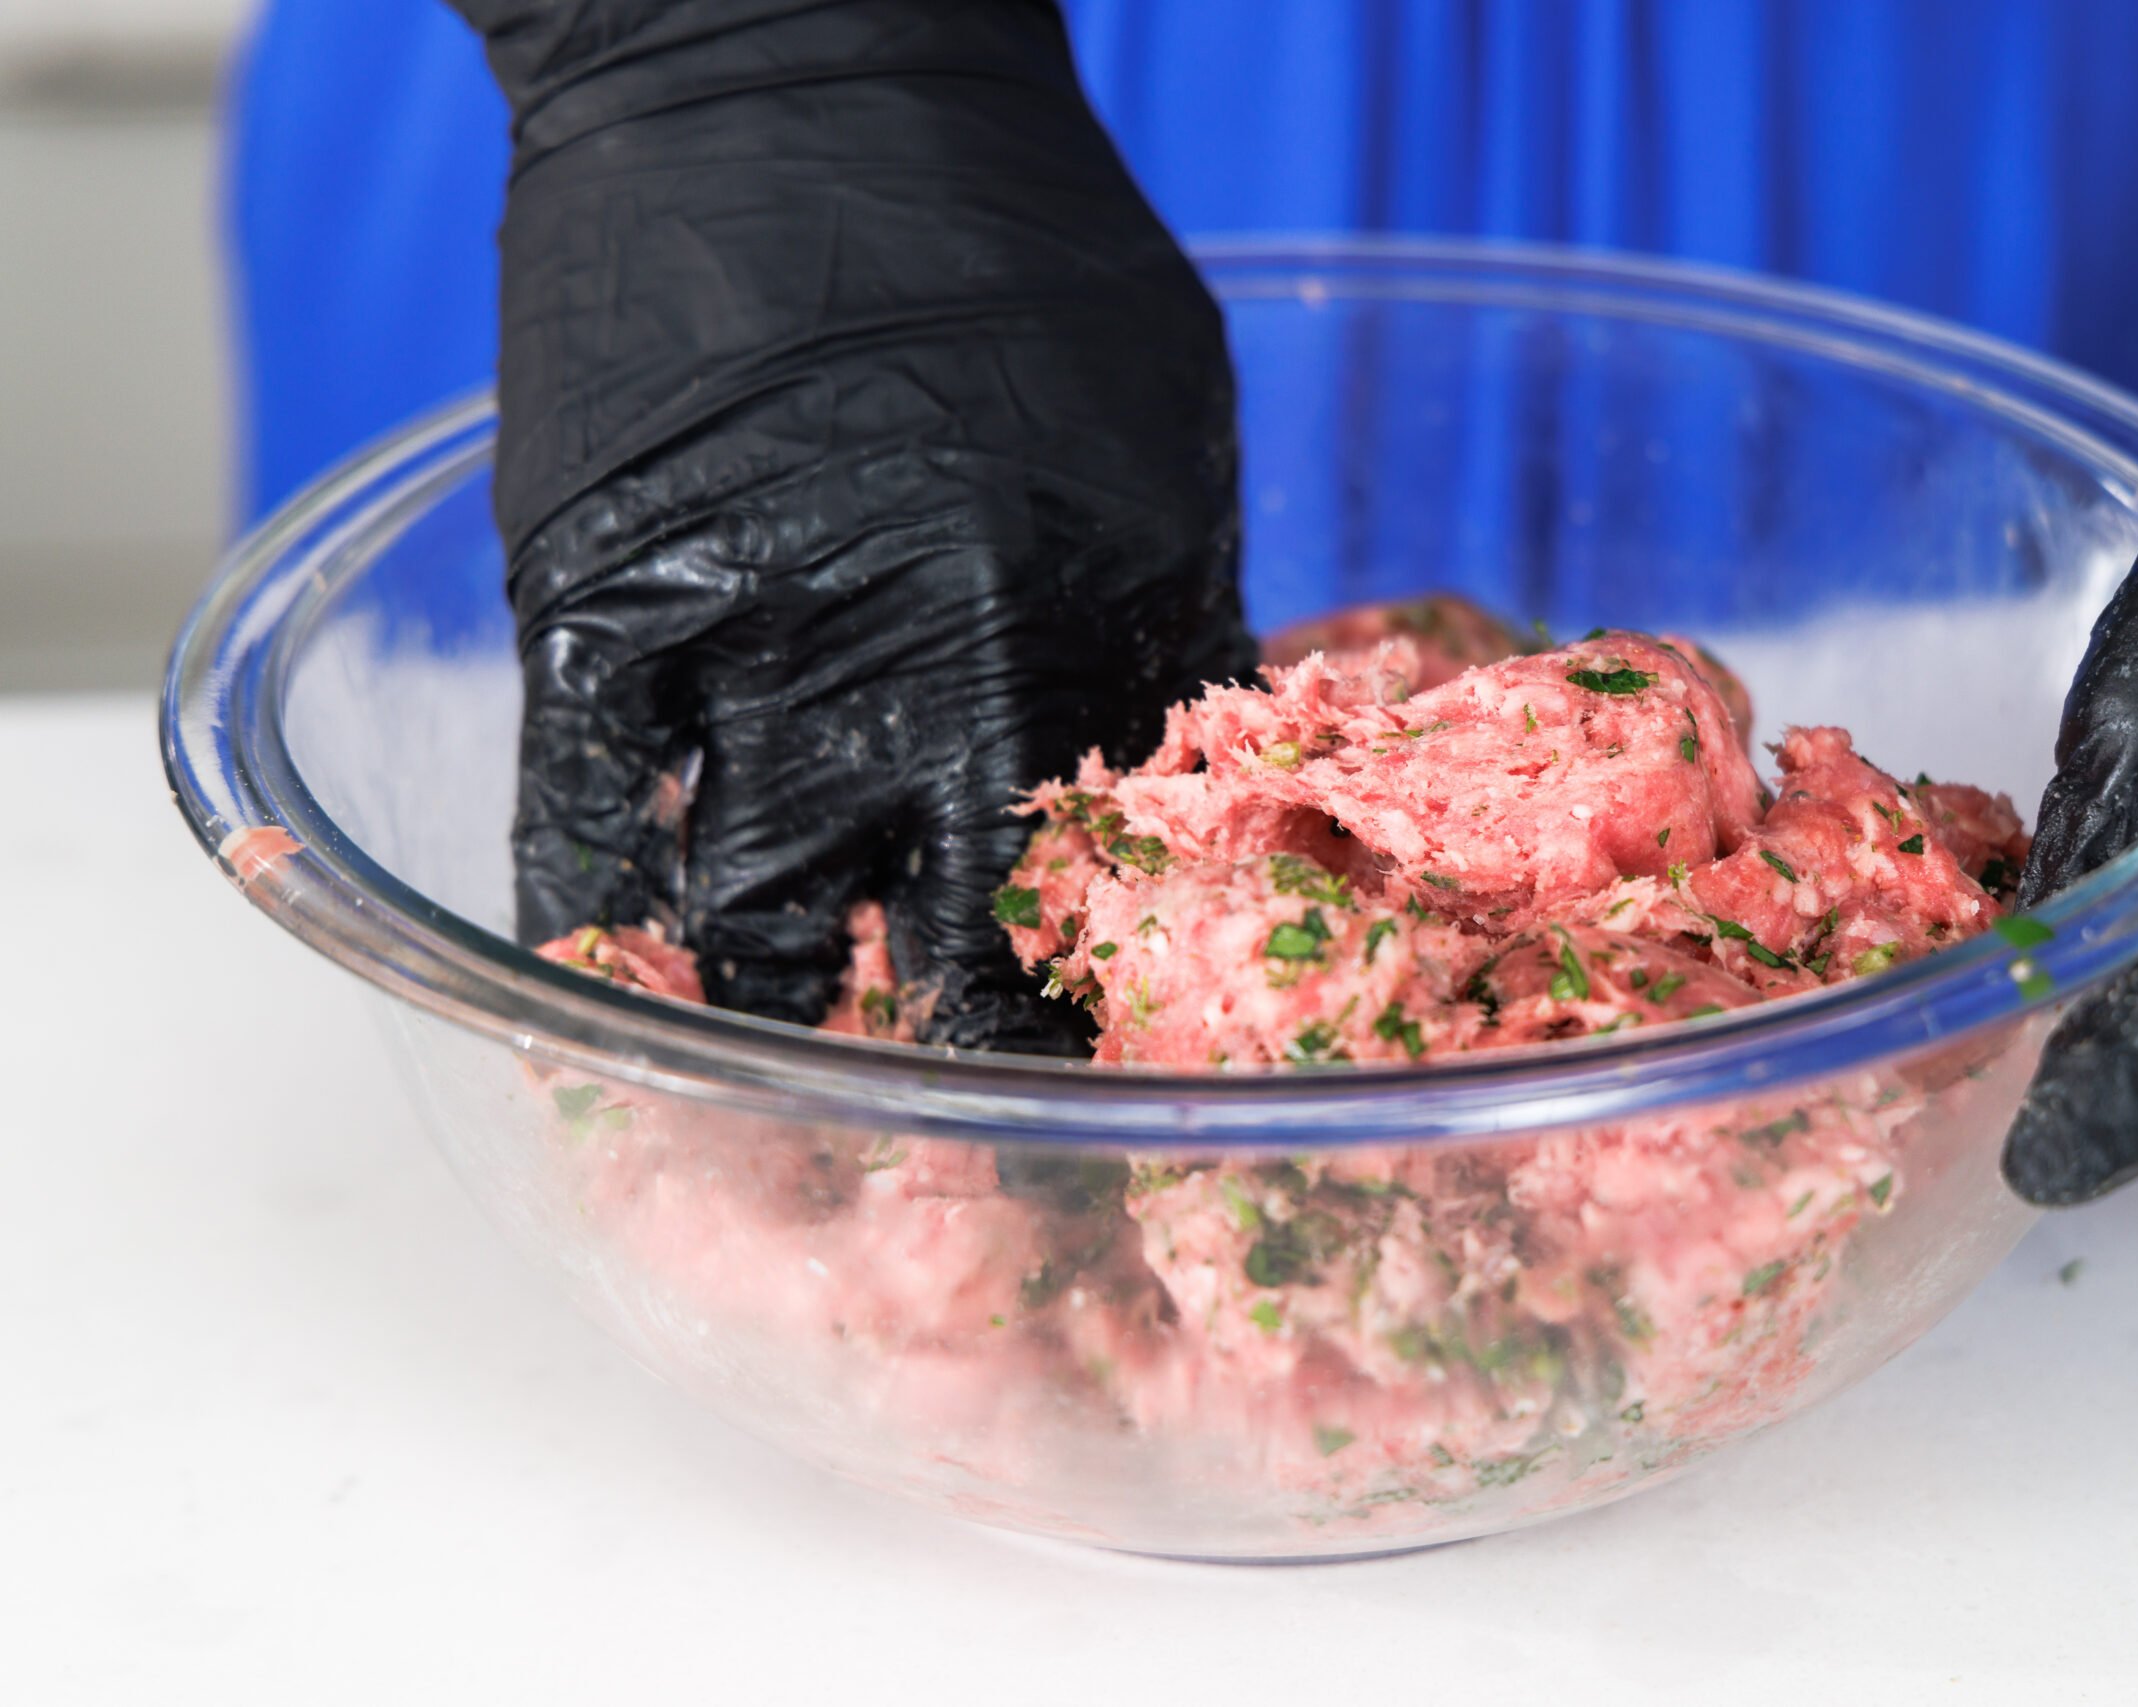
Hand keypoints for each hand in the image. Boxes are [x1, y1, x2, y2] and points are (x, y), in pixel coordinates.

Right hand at [451, 0, 1254, 1043]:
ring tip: (799, 1139)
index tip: (1135, 1099)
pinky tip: (629, 1022)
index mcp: (1095, 607)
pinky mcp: (592, 600)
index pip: (1134, 885)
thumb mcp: (1167, 418)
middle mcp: (926, 655)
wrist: (783, 46)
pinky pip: (577, 822)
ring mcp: (748, 637)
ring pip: (763, 924)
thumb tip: (1187, 760)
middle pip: (957, 946)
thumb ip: (1174, 603)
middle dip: (971, 1080)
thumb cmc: (1004, 219)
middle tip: (981, 1179)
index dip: (1131, 1017)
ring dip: (782, 1044)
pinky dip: (606, 939)